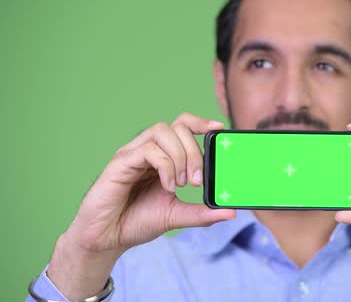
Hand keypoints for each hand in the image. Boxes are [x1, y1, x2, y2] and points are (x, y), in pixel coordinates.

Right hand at [47, 113, 234, 298]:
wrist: (108, 238)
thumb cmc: (137, 221)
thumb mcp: (177, 215)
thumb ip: (202, 212)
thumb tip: (230, 212)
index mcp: (162, 156)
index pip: (182, 126)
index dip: (200, 122)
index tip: (219, 128)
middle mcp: (147, 150)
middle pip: (177, 126)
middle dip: (194, 150)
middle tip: (197, 180)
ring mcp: (133, 153)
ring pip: (162, 131)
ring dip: (180, 155)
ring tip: (181, 183)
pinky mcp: (121, 162)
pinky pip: (148, 150)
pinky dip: (165, 166)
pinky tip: (168, 186)